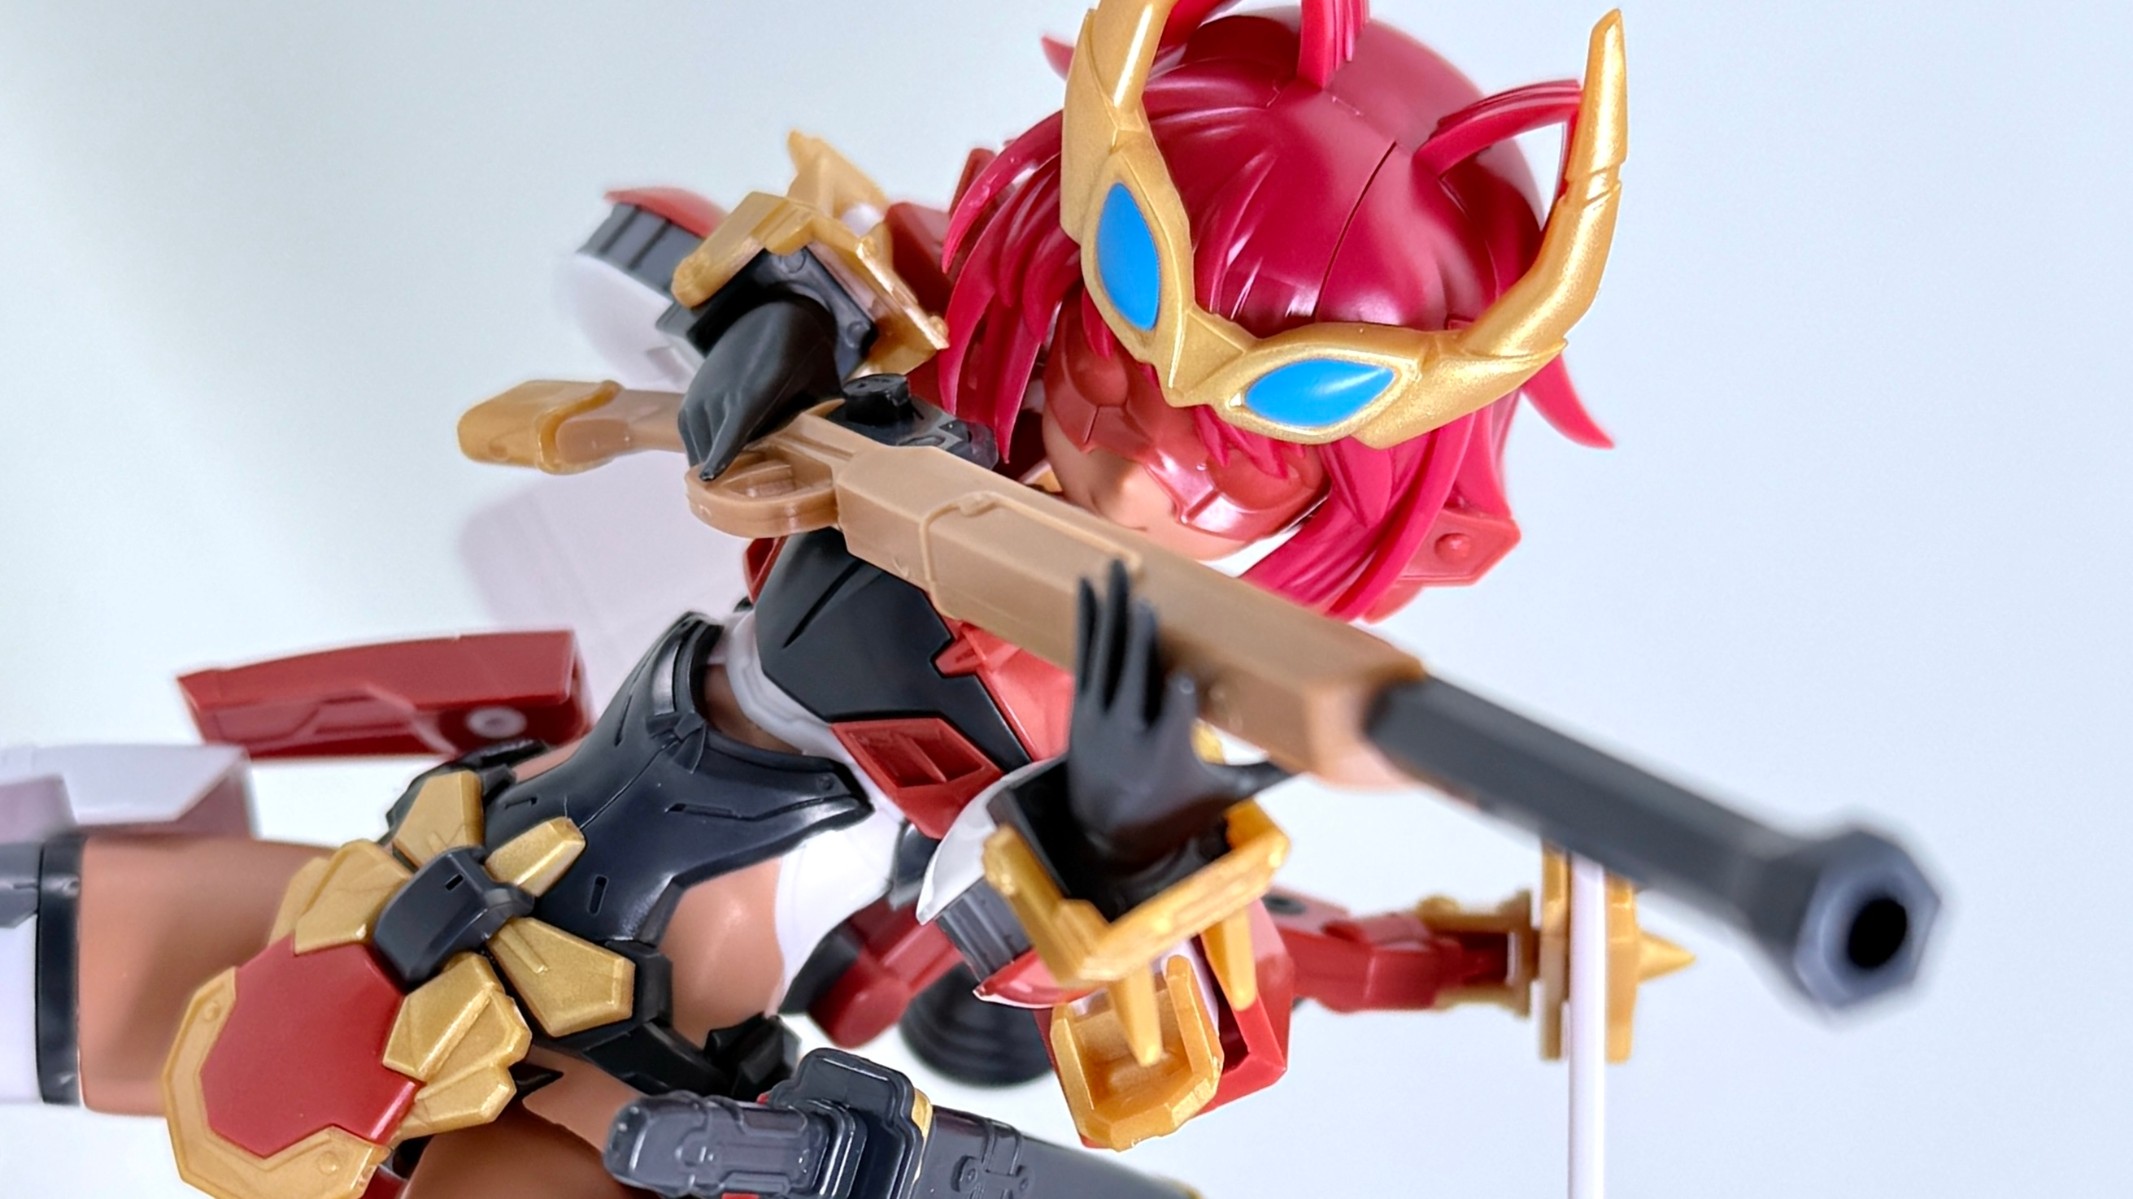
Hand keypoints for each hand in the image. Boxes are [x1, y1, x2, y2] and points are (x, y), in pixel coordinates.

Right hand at [678, 298, 842, 479]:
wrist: (772, 314)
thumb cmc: (804, 353)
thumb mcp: (822, 386)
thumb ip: (821, 420)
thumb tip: (834, 456)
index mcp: (757, 389)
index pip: (734, 426)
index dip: (723, 454)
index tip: (712, 479)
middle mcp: (722, 392)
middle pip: (715, 447)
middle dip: (730, 477)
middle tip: (754, 498)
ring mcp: (702, 396)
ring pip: (700, 447)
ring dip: (716, 466)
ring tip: (741, 484)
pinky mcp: (690, 400)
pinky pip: (692, 440)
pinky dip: (706, 454)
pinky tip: (726, 464)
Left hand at [1050, 560, 1285, 910]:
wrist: (1105, 836)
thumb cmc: (1174, 812)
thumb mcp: (1223, 796)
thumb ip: (1271, 771)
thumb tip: (1326, 754)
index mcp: (1167, 755)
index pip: (1175, 722)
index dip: (1179, 700)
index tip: (1186, 677)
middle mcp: (1128, 733)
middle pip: (1133, 679)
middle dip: (1138, 640)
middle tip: (1145, 601)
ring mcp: (1099, 717)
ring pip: (1105, 655)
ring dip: (1110, 610)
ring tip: (1116, 568)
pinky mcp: (1083, 707)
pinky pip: (1085, 656)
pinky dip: (1088, 621)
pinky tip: (1090, 586)